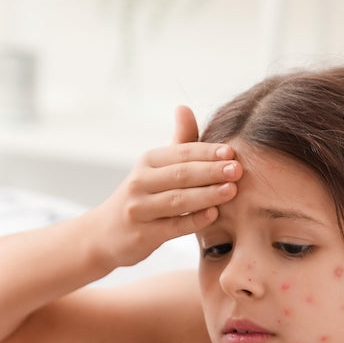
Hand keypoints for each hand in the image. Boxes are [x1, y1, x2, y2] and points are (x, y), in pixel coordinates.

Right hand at [81, 105, 241, 270]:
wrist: (106, 233)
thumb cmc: (142, 196)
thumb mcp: (155, 168)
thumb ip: (177, 142)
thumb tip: (184, 107)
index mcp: (146, 162)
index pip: (180, 153)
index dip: (206, 152)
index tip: (231, 152)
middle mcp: (139, 183)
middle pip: (180, 175)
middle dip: (211, 171)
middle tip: (237, 170)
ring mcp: (139, 210)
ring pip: (177, 201)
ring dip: (206, 195)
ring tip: (231, 191)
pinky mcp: (142, 235)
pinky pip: (172, 227)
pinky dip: (194, 221)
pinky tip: (213, 215)